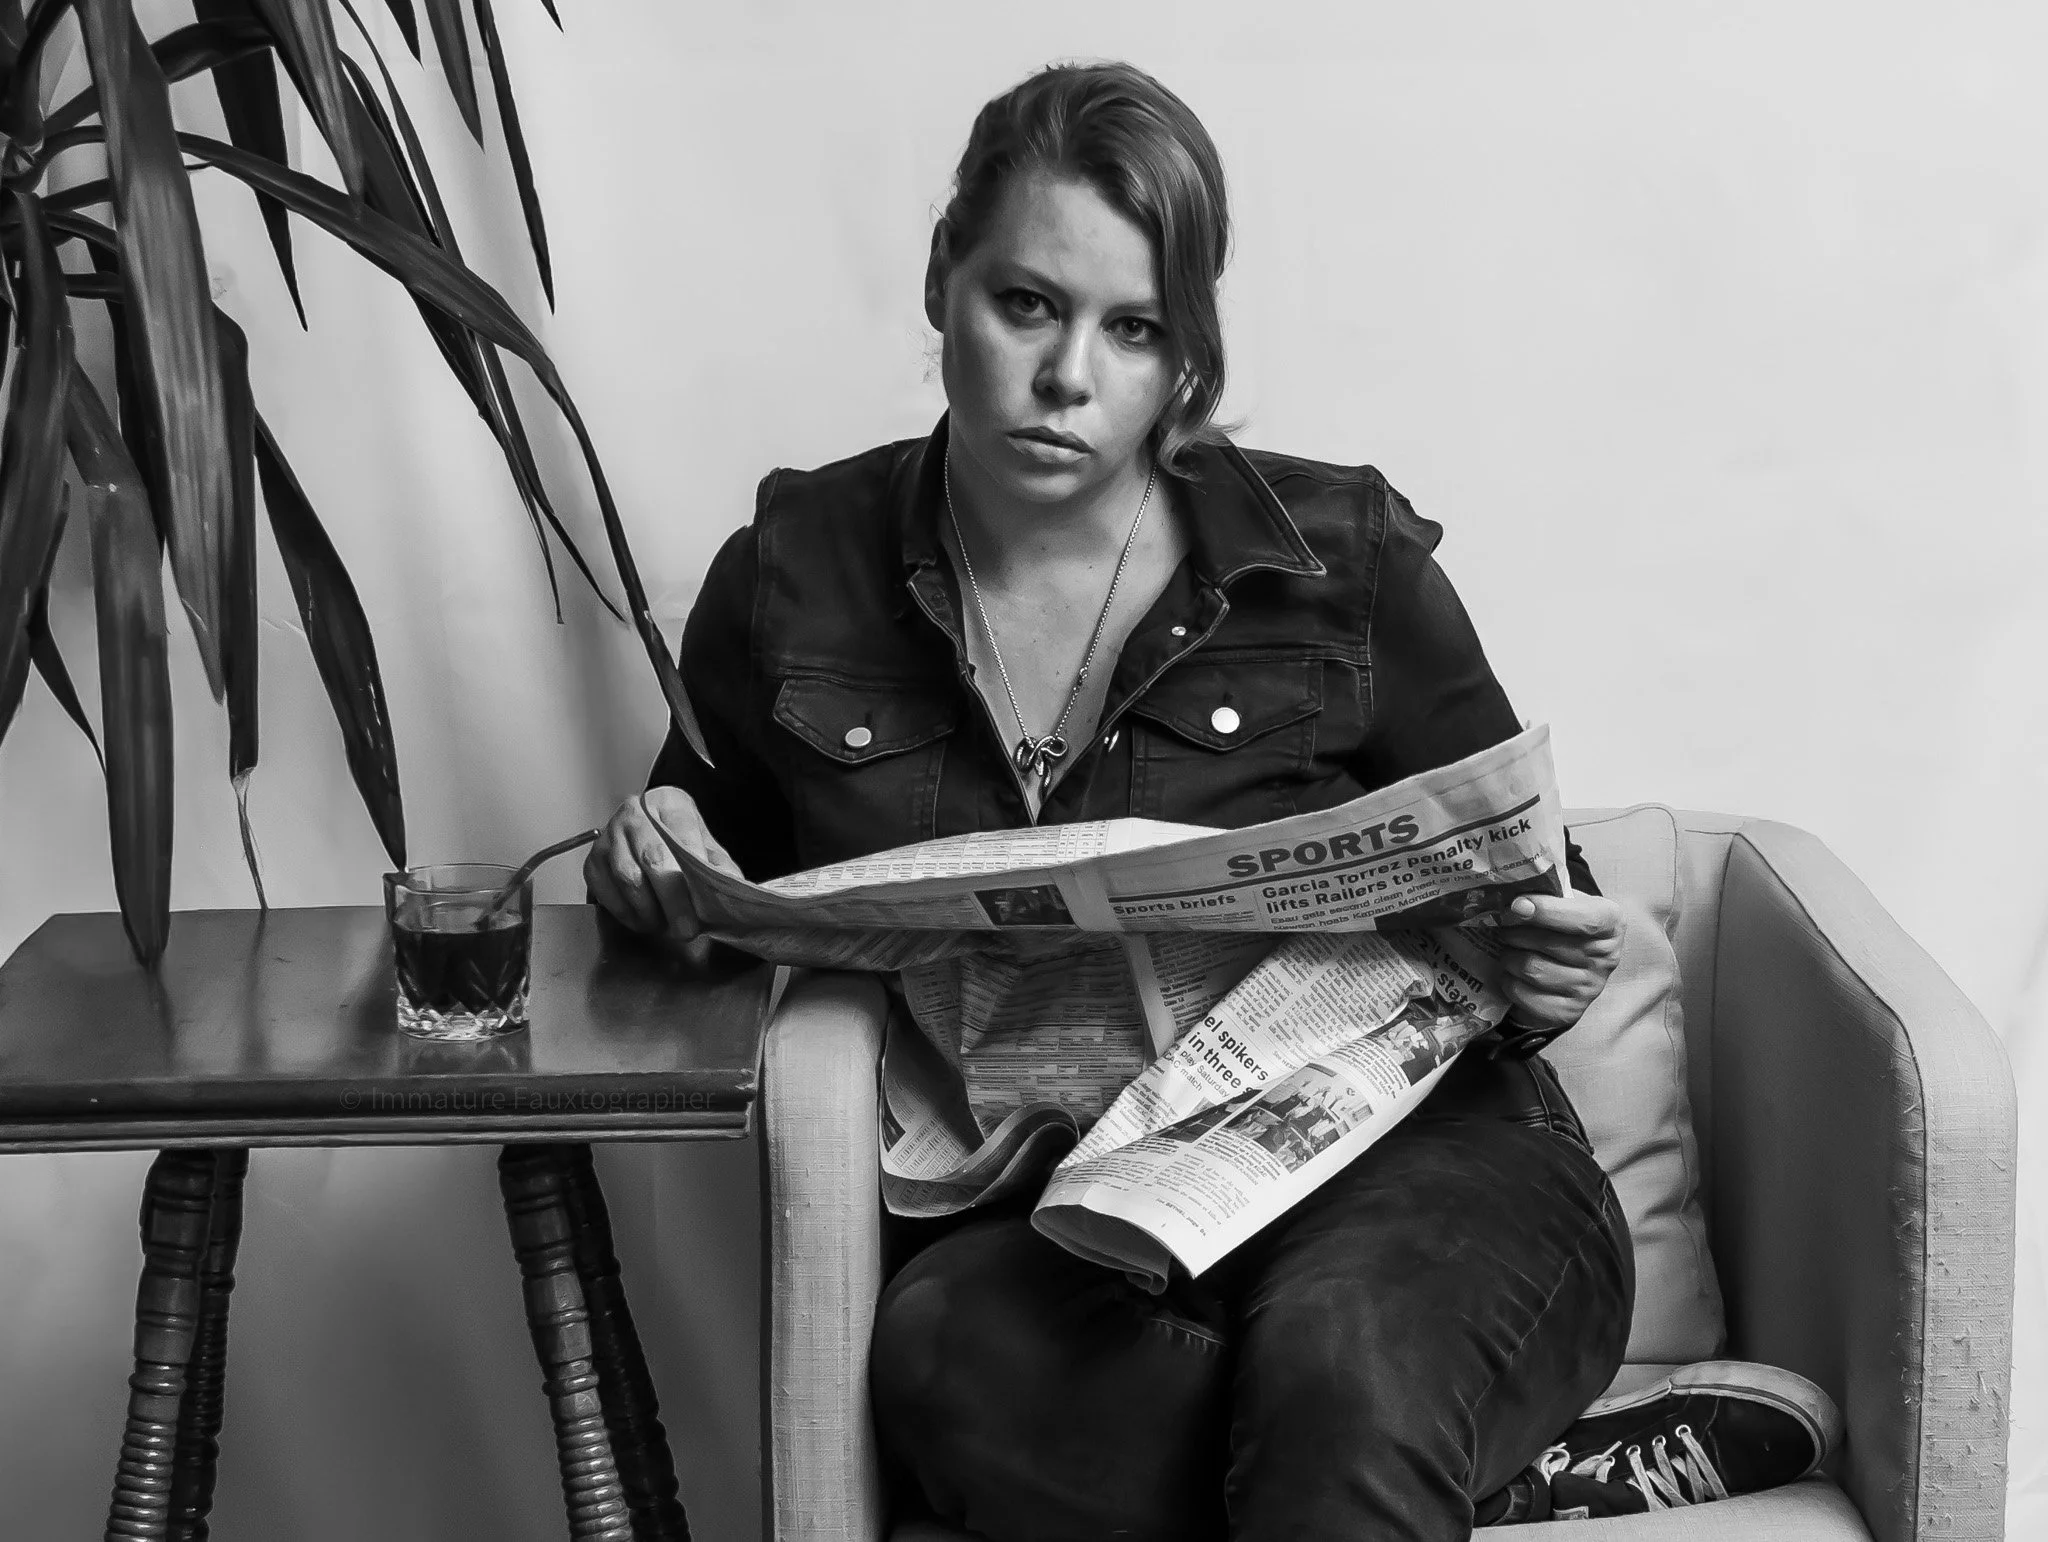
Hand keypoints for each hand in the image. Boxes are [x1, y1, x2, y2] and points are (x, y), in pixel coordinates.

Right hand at [583, 787, 739, 942]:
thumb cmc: (677, 838)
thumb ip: (719, 864)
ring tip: (666, 926)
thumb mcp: (704, 843)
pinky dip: (627, 914)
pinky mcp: (593, 861)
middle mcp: (634, 815)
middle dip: (672, 901)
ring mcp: (609, 837)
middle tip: (686, 928)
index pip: (682, 834)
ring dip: (649, 911)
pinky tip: (644, 920)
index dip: (693, 870)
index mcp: (668, 804)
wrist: (648, 829)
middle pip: (653, 859)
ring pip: (628, 879)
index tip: (703, 901)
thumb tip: (732, 884)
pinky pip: (607, 893)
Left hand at [1493, 891, 1623, 1036]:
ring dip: (1509, 956)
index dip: (1547, 911)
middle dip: (1516, 932)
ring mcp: (1590, 989)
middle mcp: (1607, 958)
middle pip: (1549, 944)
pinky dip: (1508, 980)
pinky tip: (1512, 972)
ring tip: (1508, 948)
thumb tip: (1514, 897)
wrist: (1568, 965)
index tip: (1517, 905)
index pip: (1585, 919)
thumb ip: (1548, 893)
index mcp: (1611, 923)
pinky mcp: (1568, 1012)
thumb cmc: (1563, 925)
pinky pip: (1523, 993)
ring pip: (1532, 968)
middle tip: (1504, 927)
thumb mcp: (1565, 901)